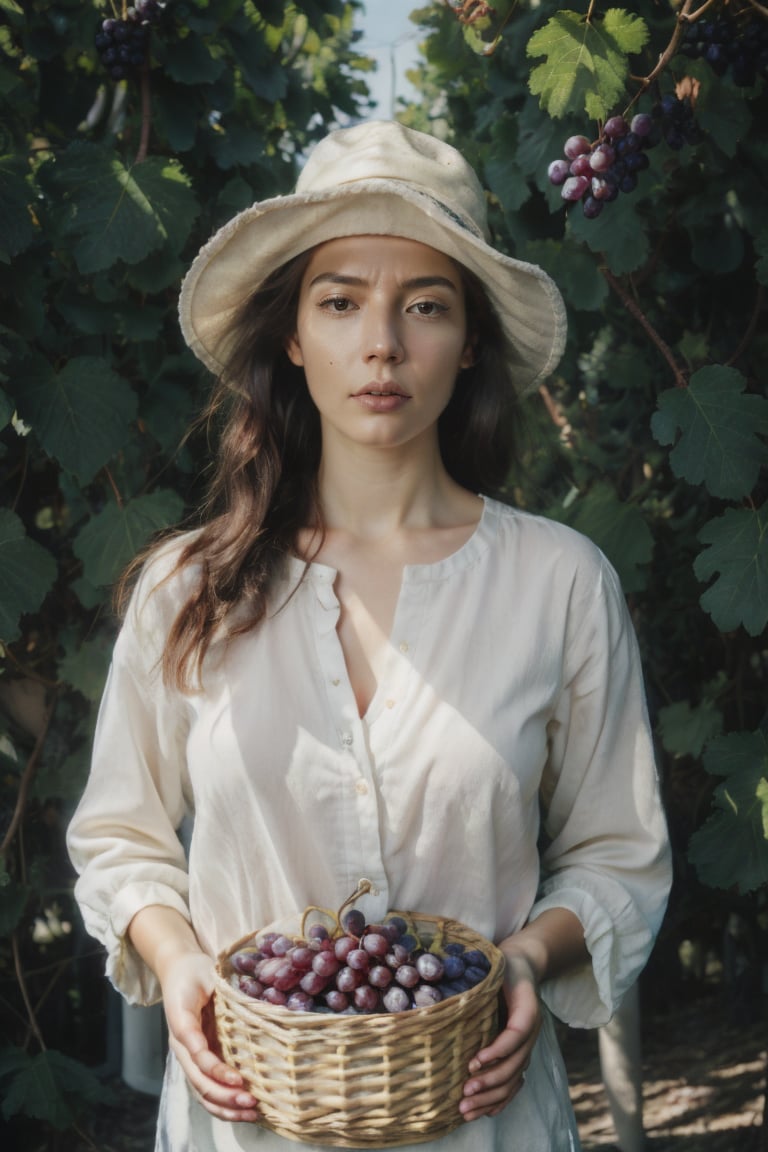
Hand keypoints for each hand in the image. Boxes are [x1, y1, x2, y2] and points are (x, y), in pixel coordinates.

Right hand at [160, 951, 260, 1122]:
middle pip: (200, 1082)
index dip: (218, 1070)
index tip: (240, 1079)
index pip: (198, 1055)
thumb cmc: (193, 972)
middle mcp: (183, 1047)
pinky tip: (242, 1109)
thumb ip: (223, 992)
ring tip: (251, 1113)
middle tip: (251, 1102)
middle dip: (225, 1097)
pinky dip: (223, 1102)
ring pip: (202, 1092)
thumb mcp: (205, 977)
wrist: (178, 969)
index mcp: (182, 1026)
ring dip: (225, 1107)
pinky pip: (207, 1087)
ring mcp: (189, 1056)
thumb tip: (257, 1010)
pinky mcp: (198, 1059)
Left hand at [459, 953, 540, 1121]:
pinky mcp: (520, 1053)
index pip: (516, 1035)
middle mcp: (531, 1032)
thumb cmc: (504, 967)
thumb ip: (483, 983)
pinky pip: (515, 1082)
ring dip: (491, 1097)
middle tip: (464, 1093)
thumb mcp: (497, 967)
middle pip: (515, 1065)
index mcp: (527, 1009)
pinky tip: (486, 1112)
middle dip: (490, 1082)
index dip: (497, 1051)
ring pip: (514, 1079)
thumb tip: (449, 998)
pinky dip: (502, 1099)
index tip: (473, 1063)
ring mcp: (527, 1046)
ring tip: (467, 1110)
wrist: (523, 966)